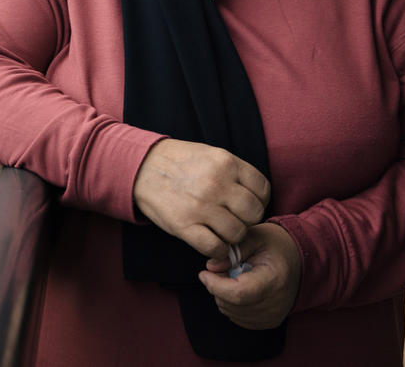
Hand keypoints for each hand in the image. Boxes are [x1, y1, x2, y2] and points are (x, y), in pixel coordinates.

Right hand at [132, 138, 269, 259]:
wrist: (142, 167)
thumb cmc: (179, 162)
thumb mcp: (210, 154)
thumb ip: (234, 172)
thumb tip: (255, 196)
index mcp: (226, 162)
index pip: (262, 189)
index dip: (259, 201)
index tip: (249, 205)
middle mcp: (217, 183)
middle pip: (254, 213)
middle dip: (248, 219)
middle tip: (235, 219)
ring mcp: (201, 206)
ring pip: (237, 233)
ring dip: (232, 236)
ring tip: (221, 230)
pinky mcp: (184, 225)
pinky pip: (215, 247)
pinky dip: (218, 250)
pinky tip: (212, 242)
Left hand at [198, 222, 301, 329]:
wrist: (299, 259)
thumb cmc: (275, 245)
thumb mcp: (254, 236)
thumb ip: (231, 250)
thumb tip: (211, 266)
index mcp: (274, 279)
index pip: (238, 293)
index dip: (216, 285)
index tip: (204, 273)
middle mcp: (276, 302)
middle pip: (233, 304)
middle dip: (217, 287)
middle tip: (220, 269)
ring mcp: (273, 315)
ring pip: (232, 313)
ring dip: (223, 296)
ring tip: (232, 276)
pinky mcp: (270, 322)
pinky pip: (239, 318)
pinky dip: (231, 304)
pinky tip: (238, 288)